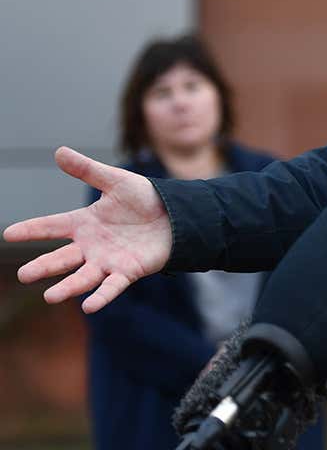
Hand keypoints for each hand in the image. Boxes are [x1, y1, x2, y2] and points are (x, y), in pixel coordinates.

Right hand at [2, 146, 171, 312]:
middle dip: (43, 266)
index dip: (32, 229)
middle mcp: (91, 245)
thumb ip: (87, 170)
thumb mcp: (116, 180)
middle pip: (62, 258)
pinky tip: (89, 307)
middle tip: (24, 275)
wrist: (177, 214)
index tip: (9, 233)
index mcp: (85, 222)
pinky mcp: (128, 271)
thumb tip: (59, 151)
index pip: (52, 225)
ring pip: (83, 277)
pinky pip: (112, 287)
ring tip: (50, 296)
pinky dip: (102, 296)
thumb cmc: (145, 198)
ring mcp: (108, 261)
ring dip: (68, 287)